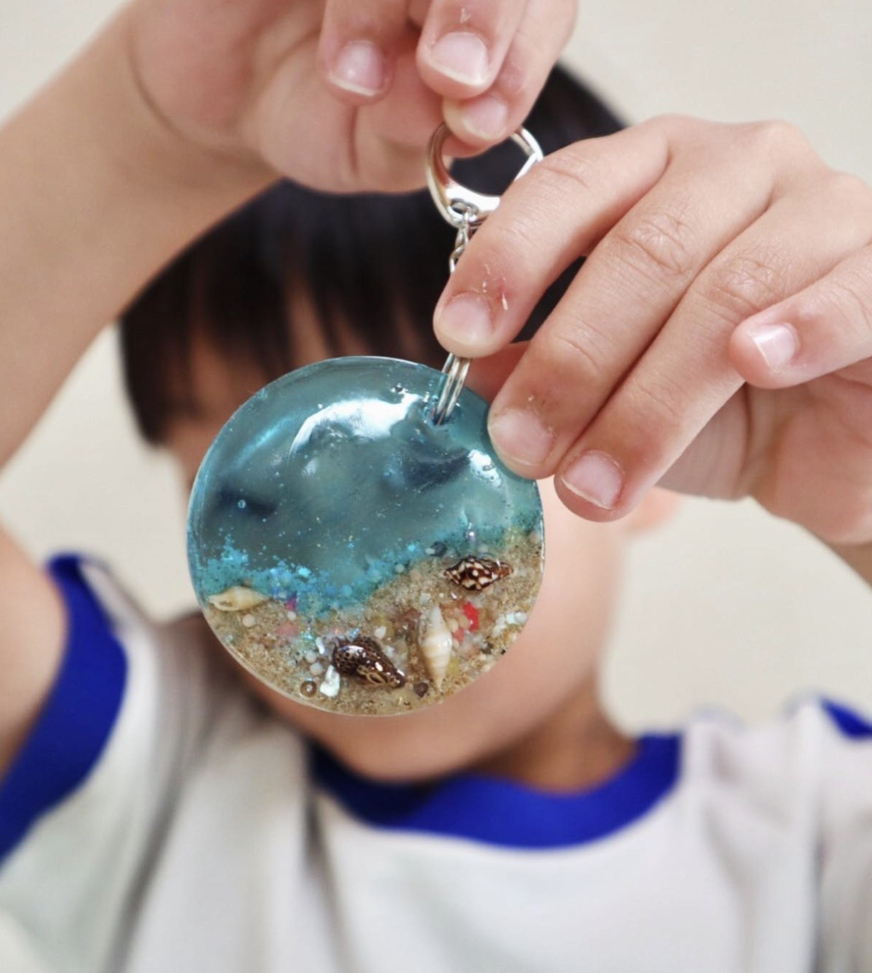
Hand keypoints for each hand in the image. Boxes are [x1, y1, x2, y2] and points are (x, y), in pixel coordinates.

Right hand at [127, 0, 575, 191]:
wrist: (221, 96)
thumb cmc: (315, 116)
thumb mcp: (376, 149)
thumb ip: (422, 131)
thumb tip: (457, 103)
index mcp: (488, 12)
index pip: (541, 9)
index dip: (522, 59)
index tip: (479, 121)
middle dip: (485, 15)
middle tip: (448, 77)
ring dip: (389, 9)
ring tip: (353, 82)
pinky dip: (354, 4)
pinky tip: (334, 56)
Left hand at [432, 115, 871, 545]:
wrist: (826, 440)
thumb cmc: (711, 403)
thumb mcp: (609, 391)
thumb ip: (541, 370)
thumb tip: (468, 380)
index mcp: (650, 171)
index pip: (567, 189)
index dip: (508, 262)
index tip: (459, 337)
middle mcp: (733, 168)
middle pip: (641, 250)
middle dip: (571, 361)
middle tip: (521, 446)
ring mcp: (820, 208)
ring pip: (725, 290)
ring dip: (649, 401)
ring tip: (595, 485)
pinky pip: (848, 290)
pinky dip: (798, 327)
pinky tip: (753, 365)